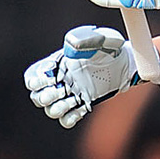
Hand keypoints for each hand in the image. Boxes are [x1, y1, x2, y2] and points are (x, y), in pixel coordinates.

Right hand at [23, 26, 159, 128]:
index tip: (50, 76)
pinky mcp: (82, 105)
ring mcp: (70, 95)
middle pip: (38, 97)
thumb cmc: (109, 46)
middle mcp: (60, 81)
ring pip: (51, 110)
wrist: (126, 62)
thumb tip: (71, 46)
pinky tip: (82, 107)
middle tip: (60, 90)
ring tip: (72, 99)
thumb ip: (84, 41)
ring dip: (57, 107)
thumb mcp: (98, 39)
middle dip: (45, 95)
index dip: (36, 80)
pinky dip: (70, 117)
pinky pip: (67, 119)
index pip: (32, 77)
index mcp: (56, 64)